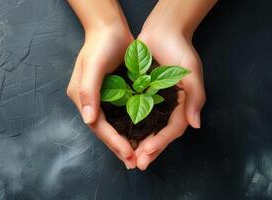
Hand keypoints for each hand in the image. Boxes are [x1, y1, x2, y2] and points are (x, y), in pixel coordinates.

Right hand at [66, 27, 136, 168]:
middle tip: (133, 163)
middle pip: (103, 129)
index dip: (112, 141)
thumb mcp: (93, 65)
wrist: (110, 28)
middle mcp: (89, 101)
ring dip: (122, 141)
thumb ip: (89, 91)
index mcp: (80, 97)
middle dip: (117, 147)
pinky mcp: (112, 94)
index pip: (97, 125)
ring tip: (135, 156)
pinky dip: (127, 127)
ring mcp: (100, 98)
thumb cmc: (101, 44)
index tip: (128, 154)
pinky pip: (118, 115)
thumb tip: (88, 119)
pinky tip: (137, 135)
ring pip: (111, 125)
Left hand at [134, 30, 205, 169]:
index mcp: (182, 105)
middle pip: (158, 134)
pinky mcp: (139, 96)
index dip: (160, 143)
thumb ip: (195, 97)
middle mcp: (168, 107)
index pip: (172, 130)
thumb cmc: (179, 50)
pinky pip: (134, 115)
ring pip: (146, 128)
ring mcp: (153, 103)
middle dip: (148, 150)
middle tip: (136, 164)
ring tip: (127, 156)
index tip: (146, 153)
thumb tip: (196, 124)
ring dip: (137, 143)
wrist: (162, 31)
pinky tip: (119, 136)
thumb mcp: (191, 72)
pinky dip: (128, 126)